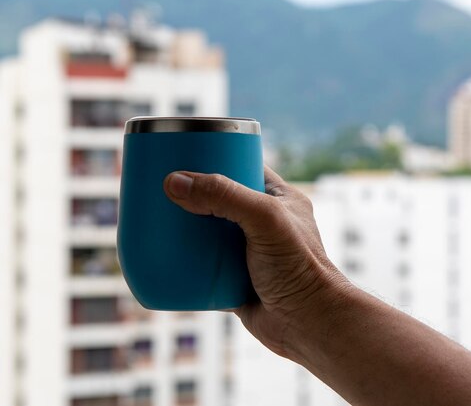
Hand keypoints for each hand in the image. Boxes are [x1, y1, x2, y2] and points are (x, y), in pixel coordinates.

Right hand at [164, 166, 349, 356]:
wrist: (308, 325)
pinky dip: (186, 261)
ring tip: (154, 216)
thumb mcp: (265, 220)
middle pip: (220, 200)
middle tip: (160, 187)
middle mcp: (264, 224)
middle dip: (193, 195)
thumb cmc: (299, 269)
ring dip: (186, 228)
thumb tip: (174, 183)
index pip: (245, 167)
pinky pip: (205, 266)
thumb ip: (225, 196)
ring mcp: (250, 253)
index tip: (185, 154)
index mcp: (280, 201)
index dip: (217, 158)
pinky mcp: (236, 281)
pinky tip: (162, 252)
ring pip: (210, 234)